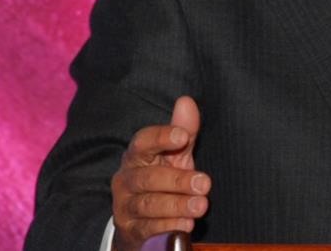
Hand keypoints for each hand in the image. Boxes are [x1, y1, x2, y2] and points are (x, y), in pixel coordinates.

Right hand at [110, 96, 210, 250]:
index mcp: (137, 155)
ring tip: (201, 205)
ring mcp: (126, 205)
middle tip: (204, 183)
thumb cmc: (163, 178)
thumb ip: (184, 130)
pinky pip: (148, 228)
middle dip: (178, 180)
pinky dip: (168, 226)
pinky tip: (186, 224)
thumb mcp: (175, 154)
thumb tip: (187, 101)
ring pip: (148, 204)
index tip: (182, 136)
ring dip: (177, 205)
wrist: (142, 219)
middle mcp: (126, 179)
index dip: (161, 137)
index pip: (142, 142)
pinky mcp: (130, 229)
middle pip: (148, 178)